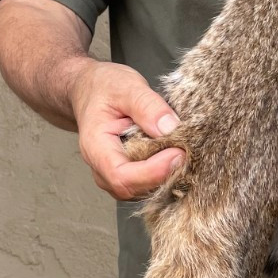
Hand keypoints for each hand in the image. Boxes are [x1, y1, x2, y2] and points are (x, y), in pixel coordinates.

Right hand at [70, 61, 186, 199]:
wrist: (92, 91)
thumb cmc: (104, 89)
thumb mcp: (126, 86)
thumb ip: (147, 105)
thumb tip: (169, 128)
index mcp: (95, 147)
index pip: (121, 175)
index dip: (152, 172)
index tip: (177, 153)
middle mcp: (102, 168)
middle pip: (134, 188)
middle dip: (163, 175)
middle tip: (186, 151)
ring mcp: (114, 176)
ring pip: (143, 191)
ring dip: (166, 176)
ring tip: (181, 151)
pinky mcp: (129, 177)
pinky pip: (147, 186)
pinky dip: (165, 174)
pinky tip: (175, 156)